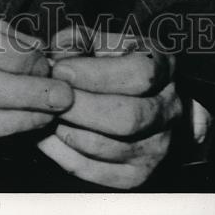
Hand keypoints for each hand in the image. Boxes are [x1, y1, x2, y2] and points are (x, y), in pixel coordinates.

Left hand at [37, 27, 182, 188]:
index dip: (97, 74)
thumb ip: (78, 40)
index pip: (139, 74)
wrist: (138, 101)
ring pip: (110, 148)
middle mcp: (168, 110)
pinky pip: (96, 171)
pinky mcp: (136, 175)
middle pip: (128, 117)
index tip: (61, 70)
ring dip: (69, 130)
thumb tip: (62, 49)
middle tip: (51, 96)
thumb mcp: (98, 42)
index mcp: (163, 67)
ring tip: (46, 113)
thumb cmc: (110, 64)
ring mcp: (156, 147)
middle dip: (81, 107)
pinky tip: (47, 134)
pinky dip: (65, 153)